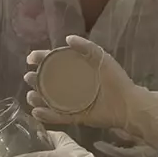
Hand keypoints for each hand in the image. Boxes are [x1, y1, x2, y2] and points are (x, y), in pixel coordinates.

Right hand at [24, 36, 157, 149]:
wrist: (128, 104)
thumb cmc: (116, 80)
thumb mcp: (102, 58)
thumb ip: (87, 47)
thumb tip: (67, 38)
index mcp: (76, 70)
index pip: (54, 63)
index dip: (41, 59)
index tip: (31, 58)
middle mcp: (70, 86)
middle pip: (47, 82)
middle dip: (35, 79)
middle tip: (28, 77)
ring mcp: (71, 103)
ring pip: (48, 101)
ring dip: (37, 98)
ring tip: (30, 96)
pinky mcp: (75, 118)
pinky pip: (57, 117)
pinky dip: (46, 116)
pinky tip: (36, 113)